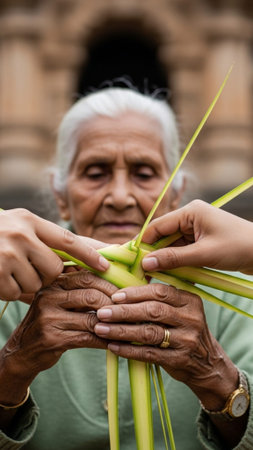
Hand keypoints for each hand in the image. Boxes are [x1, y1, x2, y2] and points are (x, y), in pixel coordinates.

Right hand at [0, 208, 109, 299]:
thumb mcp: (21, 226)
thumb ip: (50, 239)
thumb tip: (91, 252)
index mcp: (29, 220)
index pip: (67, 239)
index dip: (89, 253)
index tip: (105, 266)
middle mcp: (19, 235)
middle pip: (54, 268)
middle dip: (48, 274)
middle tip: (31, 267)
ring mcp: (5, 254)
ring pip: (36, 283)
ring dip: (27, 283)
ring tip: (10, 269)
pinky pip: (16, 292)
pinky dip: (10, 290)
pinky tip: (0, 277)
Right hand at [0, 270, 116, 391]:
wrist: (23, 350)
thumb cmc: (50, 322)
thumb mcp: (60, 300)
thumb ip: (81, 290)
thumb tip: (118, 285)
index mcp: (54, 282)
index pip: (88, 276)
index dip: (110, 285)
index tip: (126, 294)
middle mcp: (49, 296)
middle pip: (91, 295)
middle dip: (114, 305)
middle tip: (129, 312)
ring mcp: (49, 317)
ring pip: (92, 318)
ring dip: (113, 324)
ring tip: (126, 328)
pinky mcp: (52, 338)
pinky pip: (87, 338)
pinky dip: (104, 340)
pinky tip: (114, 342)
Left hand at [95, 283, 237, 410]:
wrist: (208, 365)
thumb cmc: (185, 331)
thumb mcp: (182, 311)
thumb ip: (161, 299)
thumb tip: (124, 284)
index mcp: (190, 301)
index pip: (160, 291)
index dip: (135, 293)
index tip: (114, 296)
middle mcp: (192, 319)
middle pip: (153, 311)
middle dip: (124, 311)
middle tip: (102, 311)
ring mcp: (187, 340)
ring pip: (149, 332)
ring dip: (122, 330)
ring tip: (101, 328)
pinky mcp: (180, 360)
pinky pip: (149, 354)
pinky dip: (129, 350)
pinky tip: (113, 347)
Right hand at [141, 200, 252, 273]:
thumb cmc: (238, 247)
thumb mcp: (203, 254)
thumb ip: (174, 258)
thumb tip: (146, 263)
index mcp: (190, 212)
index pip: (158, 226)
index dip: (143, 243)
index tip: (132, 260)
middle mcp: (191, 218)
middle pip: (164, 236)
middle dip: (154, 254)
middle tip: (141, 273)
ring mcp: (196, 230)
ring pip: (172, 246)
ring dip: (166, 261)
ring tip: (153, 277)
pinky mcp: (202, 241)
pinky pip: (183, 252)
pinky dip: (177, 263)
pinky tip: (170, 275)